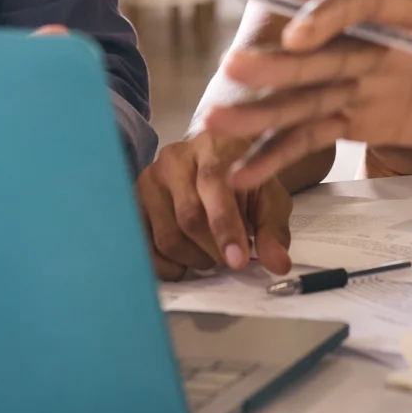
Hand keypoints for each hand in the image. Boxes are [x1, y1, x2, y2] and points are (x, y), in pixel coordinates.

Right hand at [136, 132, 293, 279]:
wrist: (213, 162)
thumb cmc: (242, 181)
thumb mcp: (269, 199)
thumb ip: (273, 230)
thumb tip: (278, 265)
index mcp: (212, 147)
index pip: (213, 185)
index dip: (225, 227)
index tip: (238, 260)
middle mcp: (175, 158)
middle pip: (188, 217)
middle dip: (214, 250)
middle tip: (230, 258)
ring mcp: (149, 180)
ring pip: (166, 237)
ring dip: (194, 259)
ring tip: (210, 253)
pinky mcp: (134, 203)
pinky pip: (145, 247)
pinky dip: (169, 265)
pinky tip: (186, 260)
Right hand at [198, 0, 411, 188]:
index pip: (367, 1)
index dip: (333, 14)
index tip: (304, 34)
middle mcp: (379, 38)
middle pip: (322, 46)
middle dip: (280, 59)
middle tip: (235, 66)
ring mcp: (363, 76)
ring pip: (304, 92)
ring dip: (261, 108)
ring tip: (214, 127)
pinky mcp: (359, 111)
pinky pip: (310, 131)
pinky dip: (275, 152)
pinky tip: (240, 175)